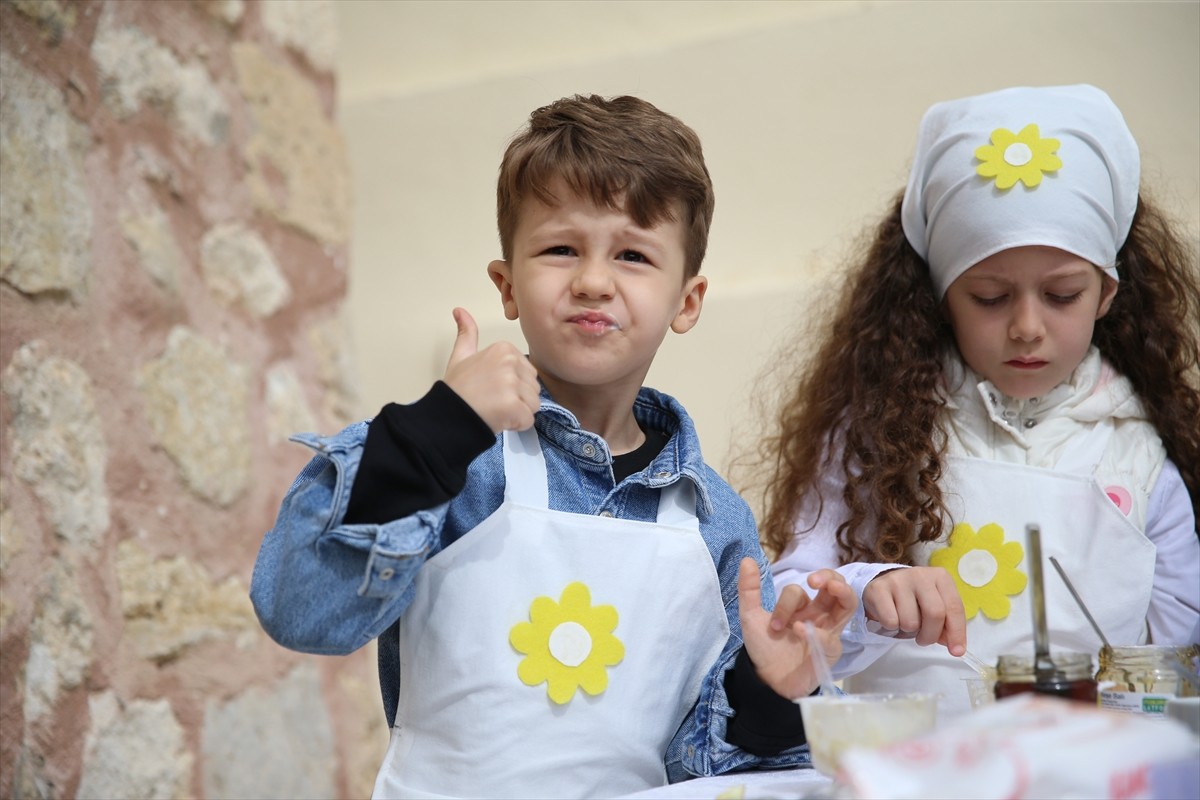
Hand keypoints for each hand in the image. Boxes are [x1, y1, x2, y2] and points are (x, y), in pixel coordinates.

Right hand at [442, 308, 539, 432]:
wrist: (448, 414)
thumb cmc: (457, 389)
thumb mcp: (460, 356)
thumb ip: (466, 333)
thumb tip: (460, 311)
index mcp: (504, 348)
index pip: (528, 373)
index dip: (513, 386)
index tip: (492, 388)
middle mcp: (510, 362)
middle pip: (533, 388)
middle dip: (518, 399)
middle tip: (493, 401)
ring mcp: (512, 384)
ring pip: (533, 404)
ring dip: (518, 413)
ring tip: (496, 410)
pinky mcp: (514, 406)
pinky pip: (528, 419)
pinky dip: (516, 424)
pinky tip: (499, 419)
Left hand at [737, 557, 856, 700]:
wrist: (766, 680)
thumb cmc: (765, 647)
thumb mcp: (751, 616)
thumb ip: (749, 589)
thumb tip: (746, 559)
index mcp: (802, 607)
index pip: (801, 591)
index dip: (787, 601)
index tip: (772, 621)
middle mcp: (819, 616)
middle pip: (837, 587)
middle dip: (830, 577)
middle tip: (814, 580)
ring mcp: (828, 632)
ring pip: (848, 605)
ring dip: (842, 592)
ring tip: (829, 586)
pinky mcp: (829, 652)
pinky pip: (832, 639)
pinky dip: (817, 633)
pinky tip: (800, 631)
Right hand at [863, 566, 965, 655]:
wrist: (884, 587)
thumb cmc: (914, 600)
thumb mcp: (935, 607)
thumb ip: (947, 625)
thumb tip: (955, 647)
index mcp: (940, 577)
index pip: (954, 607)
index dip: (957, 632)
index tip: (956, 651)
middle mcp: (920, 574)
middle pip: (935, 614)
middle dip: (931, 635)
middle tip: (924, 639)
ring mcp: (898, 580)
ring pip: (911, 622)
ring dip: (909, 630)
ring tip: (905, 621)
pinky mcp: (878, 588)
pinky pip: (891, 621)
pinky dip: (892, 627)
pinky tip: (891, 616)